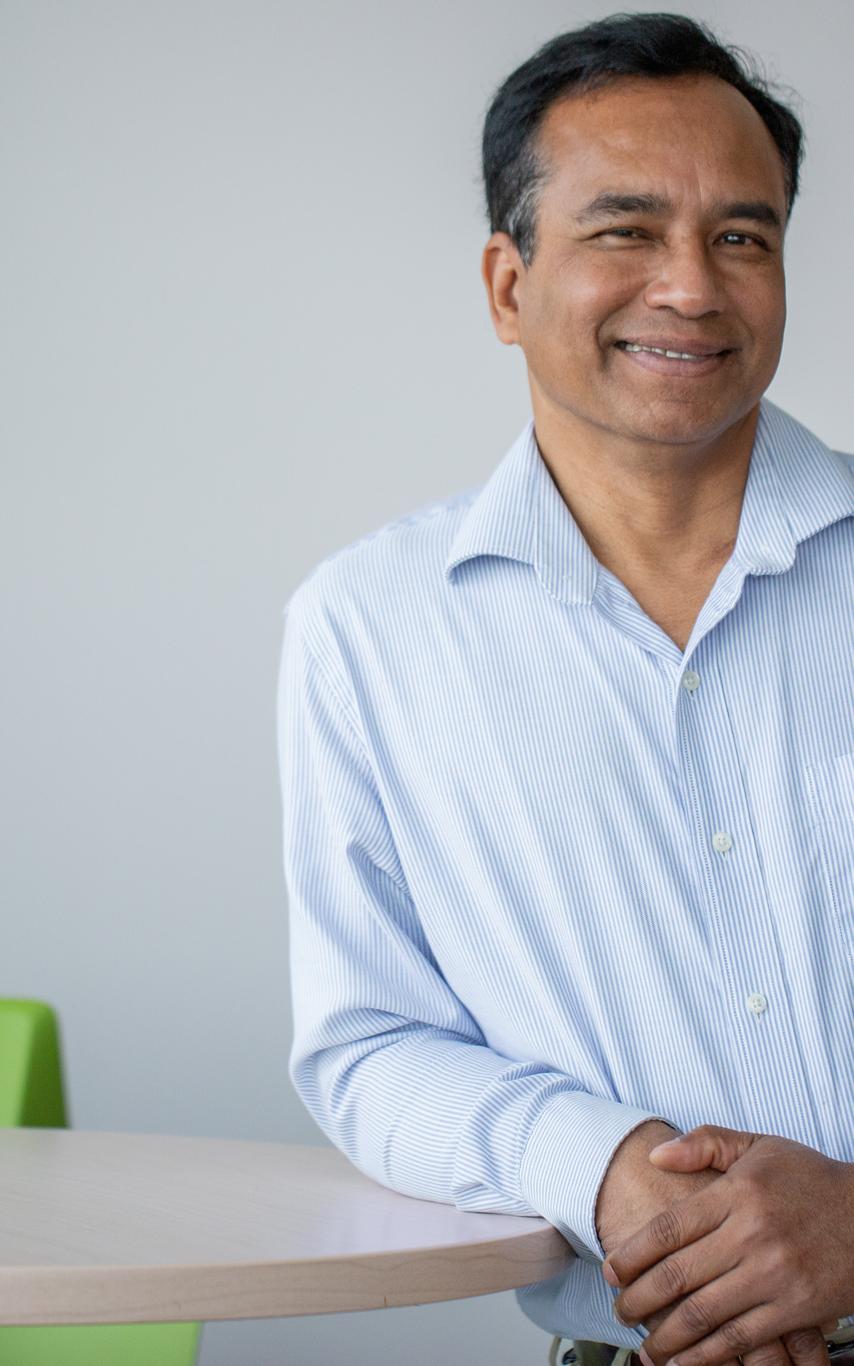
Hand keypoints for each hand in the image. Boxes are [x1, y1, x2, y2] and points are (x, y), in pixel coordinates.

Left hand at [601, 1125, 853, 1365]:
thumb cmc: (810, 1179)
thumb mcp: (759, 1146)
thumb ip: (705, 1144)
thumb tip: (656, 1155)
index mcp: (737, 1193)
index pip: (668, 1228)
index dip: (631, 1254)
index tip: (610, 1272)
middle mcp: (750, 1234)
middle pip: (678, 1275)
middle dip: (639, 1300)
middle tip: (620, 1312)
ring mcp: (773, 1275)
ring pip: (703, 1314)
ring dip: (666, 1336)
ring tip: (645, 1346)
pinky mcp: (794, 1310)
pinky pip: (740, 1339)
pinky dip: (706, 1356)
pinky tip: (684, 1362)